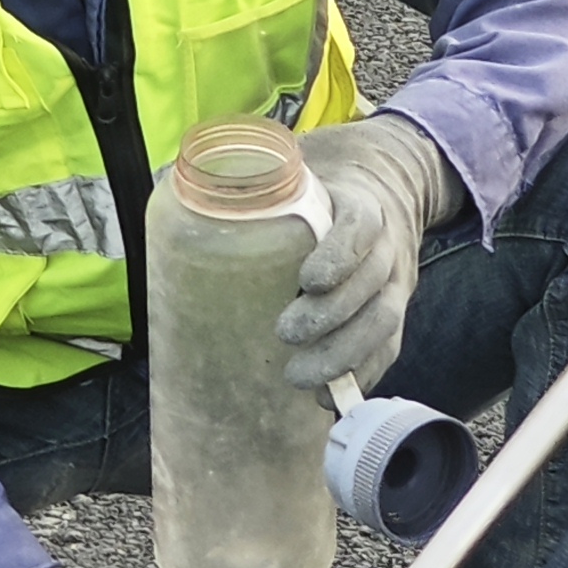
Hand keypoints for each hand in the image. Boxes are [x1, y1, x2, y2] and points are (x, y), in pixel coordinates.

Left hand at [274, 116, 463, 393]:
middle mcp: (386, 244)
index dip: (338, 255)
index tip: (307, 279)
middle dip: (331, 315)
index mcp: (361, 203)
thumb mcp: (297, 169)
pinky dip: (360, 377)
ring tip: (298, 377)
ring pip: (383, 321)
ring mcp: (395, 282)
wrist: (381, 189)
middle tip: (284, 333)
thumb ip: (248, 179)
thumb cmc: (322, 188)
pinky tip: (326, 398)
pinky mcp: (393, 313)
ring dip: (343, 355)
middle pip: (371, 282)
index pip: (360, 226)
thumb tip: (172, 181)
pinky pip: (388, 350)